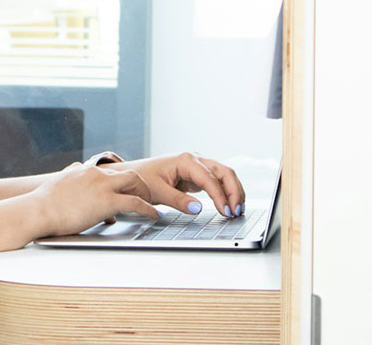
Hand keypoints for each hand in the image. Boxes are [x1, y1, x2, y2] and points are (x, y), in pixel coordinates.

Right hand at [26, 163, 158, 237]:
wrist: (36, 211)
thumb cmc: (42, 205)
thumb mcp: (57, 187)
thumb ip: (70, 184)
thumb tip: (77, 186)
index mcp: (82, 171)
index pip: (108, 172)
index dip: (119, 183)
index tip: (124, 190)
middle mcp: (95, 173)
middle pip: (126, 173)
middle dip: (138, 185)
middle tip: (143, 196)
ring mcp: (102, 185)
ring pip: (134, 181)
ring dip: (145, 193)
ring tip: (151, 205)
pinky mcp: (107, 201)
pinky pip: (135, 202)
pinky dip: (147, 209)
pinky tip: (153, 215)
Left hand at [113, 153, 245, 217]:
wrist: (133, 175)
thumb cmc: (142, 179)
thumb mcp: (157, 191)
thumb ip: (177, 200)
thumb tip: (197, 209)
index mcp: (185, 160)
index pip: (209, 178)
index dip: (220, 196)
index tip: (225, 211)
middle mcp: (195, 160)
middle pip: (224, 172)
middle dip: (233, 191)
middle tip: (236, 211)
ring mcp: (198, 166)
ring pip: (224, 175)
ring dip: (234, 191)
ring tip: (237, 210)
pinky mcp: (198, 175)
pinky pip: (218, 182)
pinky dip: (226, 192)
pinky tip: (230, 205)